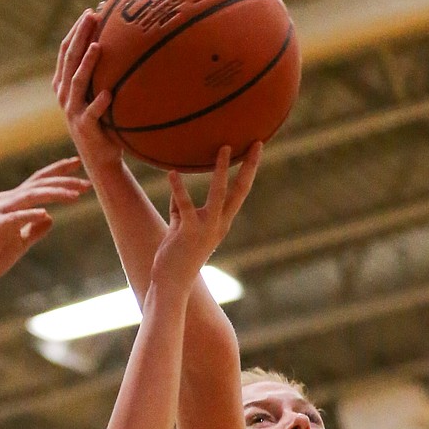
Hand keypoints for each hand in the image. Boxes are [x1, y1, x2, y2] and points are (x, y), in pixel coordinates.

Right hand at [0, 160, 88, 288]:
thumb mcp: (19, 243)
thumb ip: (34, 230)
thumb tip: (50, 218)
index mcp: (13, 202)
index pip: (39, 181)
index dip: (59, 171)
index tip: (78, 163)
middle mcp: (6, 201)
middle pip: (38, 184)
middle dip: (64, 181)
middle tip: (87, 183)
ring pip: (30, 196)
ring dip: (54, 194)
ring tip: (75, 196)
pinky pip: (14, 218)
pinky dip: (29, 214)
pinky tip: (45, 213)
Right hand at [54, 10, 119, 173]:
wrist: (101, 159)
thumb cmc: (104, 123)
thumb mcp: (99, 96)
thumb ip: (103, 75)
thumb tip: (127, 44)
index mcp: (65, 86)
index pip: (65, 52)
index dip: (76, 31)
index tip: (90, 12)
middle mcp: (65, 97)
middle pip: (69, 60)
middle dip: (79, 36)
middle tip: (92, 16)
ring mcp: (73, 113)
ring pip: (76, 83)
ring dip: (86, 64)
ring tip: (98, 47)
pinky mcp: (85, 128)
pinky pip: (92, 113)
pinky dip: (99, 103)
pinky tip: (108, 93)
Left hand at [148, 143, 261, 291]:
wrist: (171, 285)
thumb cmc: (176, 257)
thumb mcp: (180, 229)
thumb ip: (181, 210)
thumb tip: (176, 191)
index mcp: (221, 223)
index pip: (239, 192)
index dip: (248, 170)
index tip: (256, 149)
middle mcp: (219, 224)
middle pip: (240, 191)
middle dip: (249, 167)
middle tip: (257, 143)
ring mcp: (205, 228)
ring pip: (219, 194)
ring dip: (222, 170)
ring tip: (223, 148)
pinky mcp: (187, 232)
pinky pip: (184, 205)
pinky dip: (178, 188)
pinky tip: (171, 173)